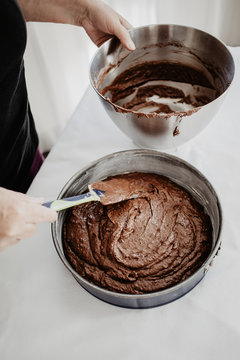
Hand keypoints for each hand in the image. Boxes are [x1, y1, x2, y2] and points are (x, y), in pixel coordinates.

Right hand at [0, 187, 56, 250]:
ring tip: (5, 219)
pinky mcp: (1, 246)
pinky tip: (0, 226)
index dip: (50, 213)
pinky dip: (9, 234)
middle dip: (30, 220)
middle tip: (17, 212)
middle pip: (35, 227)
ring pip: (24, 234)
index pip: (47, 216)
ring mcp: (7, 238)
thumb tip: (41, 202)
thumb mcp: (8, 195)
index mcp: (20, 211)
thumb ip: (27, 200)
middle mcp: (16, 226)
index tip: (52, 212)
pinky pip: (13, 240)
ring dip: (19, 228)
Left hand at [17, 0, 134, 50]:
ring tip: (121, 63)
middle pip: (126, 48)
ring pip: (118, 53)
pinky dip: (109, 58)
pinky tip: (112, 61)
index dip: (137, 47)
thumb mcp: (115, 24)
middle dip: (127, 54)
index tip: (139, 55)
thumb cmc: (101, 12)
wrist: (85, 14)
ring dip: (118, 57)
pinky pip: (108, 55)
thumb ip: (124, 36)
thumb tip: (132, 47)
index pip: (135, 40)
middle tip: (129, 61)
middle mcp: (120, 36)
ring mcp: (112, 42)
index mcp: (127, 29)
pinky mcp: (104, 47)